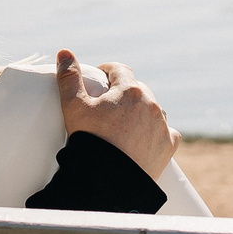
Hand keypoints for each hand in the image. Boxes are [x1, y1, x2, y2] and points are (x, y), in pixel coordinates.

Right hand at [55, 49, 179, 179]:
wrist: (108, 181)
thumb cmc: (89, 141)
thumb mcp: (74, 107)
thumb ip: (69, 78)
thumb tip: (64, 53)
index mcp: (129, 90)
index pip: (119, 70)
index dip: (108, 72)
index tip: (99, 78)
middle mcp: (150, 104)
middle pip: (137, 89)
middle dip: (124, 93)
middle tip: (108, 105)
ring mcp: (161, 125)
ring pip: (152, 109)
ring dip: (141, 111)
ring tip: (125, 123)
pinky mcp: (168, 146)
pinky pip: (166, 132)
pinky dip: (157, 132)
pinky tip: (146, 138)